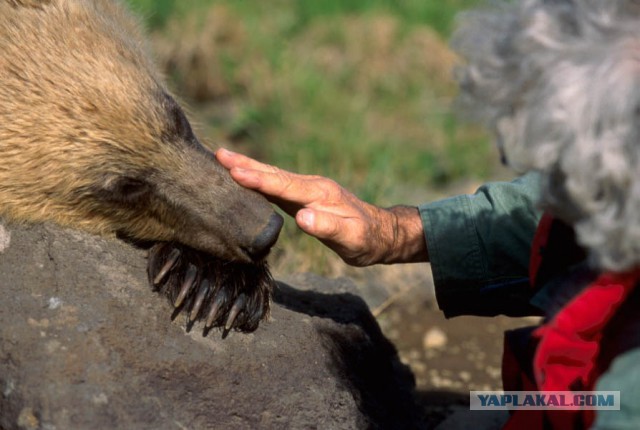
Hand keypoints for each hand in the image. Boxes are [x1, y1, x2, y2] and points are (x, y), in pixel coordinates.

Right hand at [216, 149, 427, 265]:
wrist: (382, 234)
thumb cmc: (367, 239)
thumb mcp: (351, 238)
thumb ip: (327, 227)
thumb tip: (302, 218)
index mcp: (319, 194)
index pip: (283, 185)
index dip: (258, 179)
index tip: (233, 170)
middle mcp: (312, 186)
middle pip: (274, 174)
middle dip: (246, 164)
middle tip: (219, 154)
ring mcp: (308, 190)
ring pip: (274, 177)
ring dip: (250, 168)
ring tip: (224, 159)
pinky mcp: (306, 198)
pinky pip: (278, 186)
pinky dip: (260, 180)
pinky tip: (247, 179)